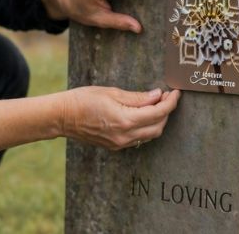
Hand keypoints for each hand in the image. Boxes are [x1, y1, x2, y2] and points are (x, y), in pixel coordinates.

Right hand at [61, 86, 180, 149]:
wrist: (63, 116)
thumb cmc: (84, 99)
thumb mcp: (112, 93)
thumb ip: (137, 97)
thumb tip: (157, 95)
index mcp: (125, 120)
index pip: (158, 113)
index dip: (170, 103)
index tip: (176, 92)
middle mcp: (125, 136)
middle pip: (158, 127)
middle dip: (167, 111)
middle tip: (167, 96)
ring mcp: (120, 143)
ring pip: (150, 135)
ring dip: (158, 120)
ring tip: (157, 103)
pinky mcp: (115, 146)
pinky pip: (138, 139)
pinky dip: (146, 127)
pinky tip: (144, 114)